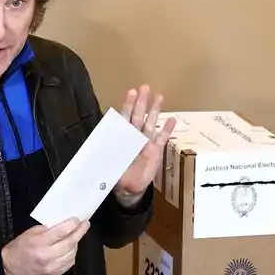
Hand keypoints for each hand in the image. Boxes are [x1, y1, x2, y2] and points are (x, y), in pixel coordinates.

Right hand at [1, 218, 89, 274]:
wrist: (9, 269)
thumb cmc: (18, 249)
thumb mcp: (30, 234)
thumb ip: (47, 229)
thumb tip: (63, 225)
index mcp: (39, 243)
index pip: (61, 232)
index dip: (72, 225)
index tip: (78, 220)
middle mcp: (46, 256)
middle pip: (70, 243)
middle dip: (80, 232)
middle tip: (85, 225)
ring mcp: (51, 268)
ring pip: (72, 255)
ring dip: (76, 244)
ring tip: (75, 237)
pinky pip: (68, 265)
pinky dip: (71, 256)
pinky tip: (70, 250)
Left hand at [115, 85, 176, 200]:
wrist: (128, 188)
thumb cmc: (116, 174)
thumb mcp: (109, 163)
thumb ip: (107, 152)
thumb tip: (102, 141)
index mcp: (122, 137)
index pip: (125, 117)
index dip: (128, 105)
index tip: (132, 92)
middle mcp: (134, 136)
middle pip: (139, 116)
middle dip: (142, 102)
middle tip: (145, 87)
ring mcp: (146, 142)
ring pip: (151, 123)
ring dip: (155, 110)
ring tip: (160, 96)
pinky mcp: (156, 151)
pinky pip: (162, 138)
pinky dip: (167, 129)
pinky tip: (172, 119)